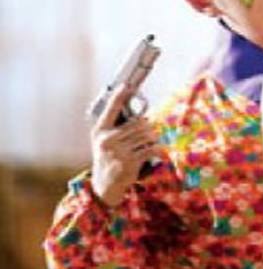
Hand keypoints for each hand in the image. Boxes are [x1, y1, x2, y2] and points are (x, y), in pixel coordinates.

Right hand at [89, 84, 160, 206]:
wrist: (105, 183)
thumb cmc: (108, 157)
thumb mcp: (105, 141)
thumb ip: (117, 128)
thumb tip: (140, 115)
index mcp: (100, 131)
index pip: (110, 109)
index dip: (118, 96)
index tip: (125, 85)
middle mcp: (107, 139)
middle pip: (138, 123)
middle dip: (147, 127)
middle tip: (148, 132)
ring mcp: (118, 151)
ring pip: (146, 135)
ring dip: (153, 138)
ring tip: (150, 143)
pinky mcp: (129, 161)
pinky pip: (150, 149)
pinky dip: (157, 149)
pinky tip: (157, 152)